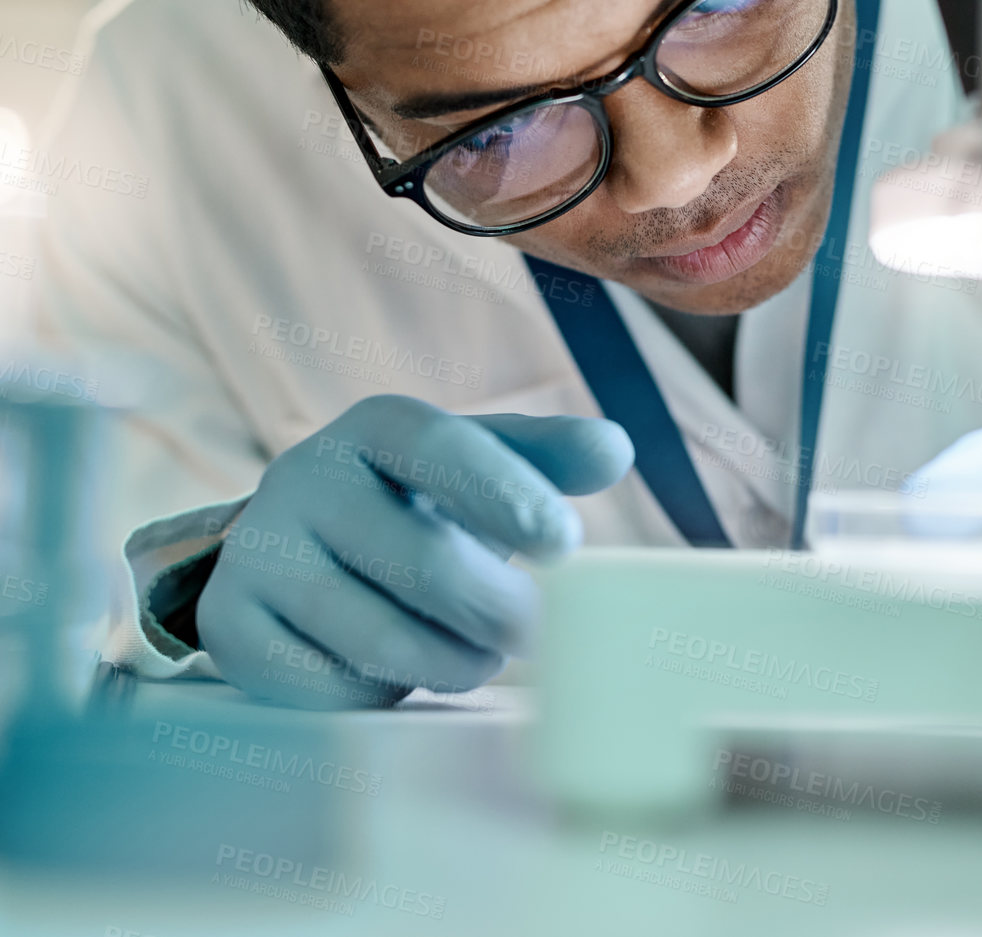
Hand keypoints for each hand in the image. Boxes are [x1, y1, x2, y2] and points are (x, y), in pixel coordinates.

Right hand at [196, 395, 631, 708]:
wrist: (298, 546)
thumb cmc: (420, 504)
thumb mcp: (482, 467)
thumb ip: (548, 458)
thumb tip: (614, 449)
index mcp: (376, 426)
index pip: (442, 446)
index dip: (507, 493)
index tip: (568, 545)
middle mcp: (303, 475)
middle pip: (423, 560)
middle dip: (500, 611)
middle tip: (537, 636)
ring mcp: (257, 551)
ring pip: (380, 639)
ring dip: (453, 662)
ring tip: (477, 655)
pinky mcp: (228, 625)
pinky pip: (330, 689)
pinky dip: (383, 693)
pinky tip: (395, 669)